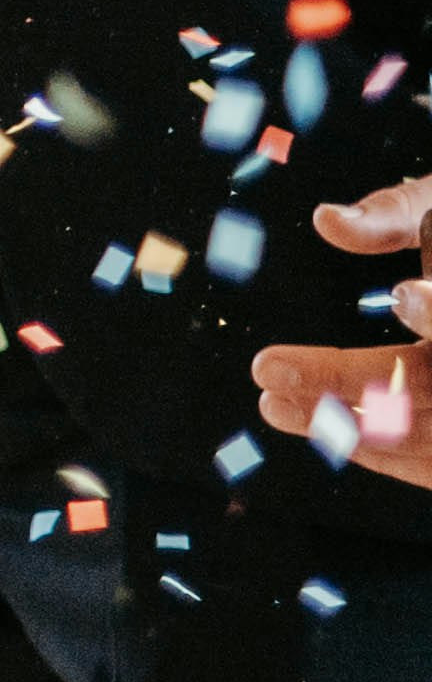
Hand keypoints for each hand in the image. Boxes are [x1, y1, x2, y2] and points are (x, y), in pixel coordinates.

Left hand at [261, 181, 431, 485]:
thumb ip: (391, 216)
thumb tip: (326, 219)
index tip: (403, 294)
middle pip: (429, 384)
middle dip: (346, 380)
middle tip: (265, 366)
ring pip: (426, 437)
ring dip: (345, 425)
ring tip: (274, 403)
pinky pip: (430, 464)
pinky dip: (377, 451)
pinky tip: (319, 427)